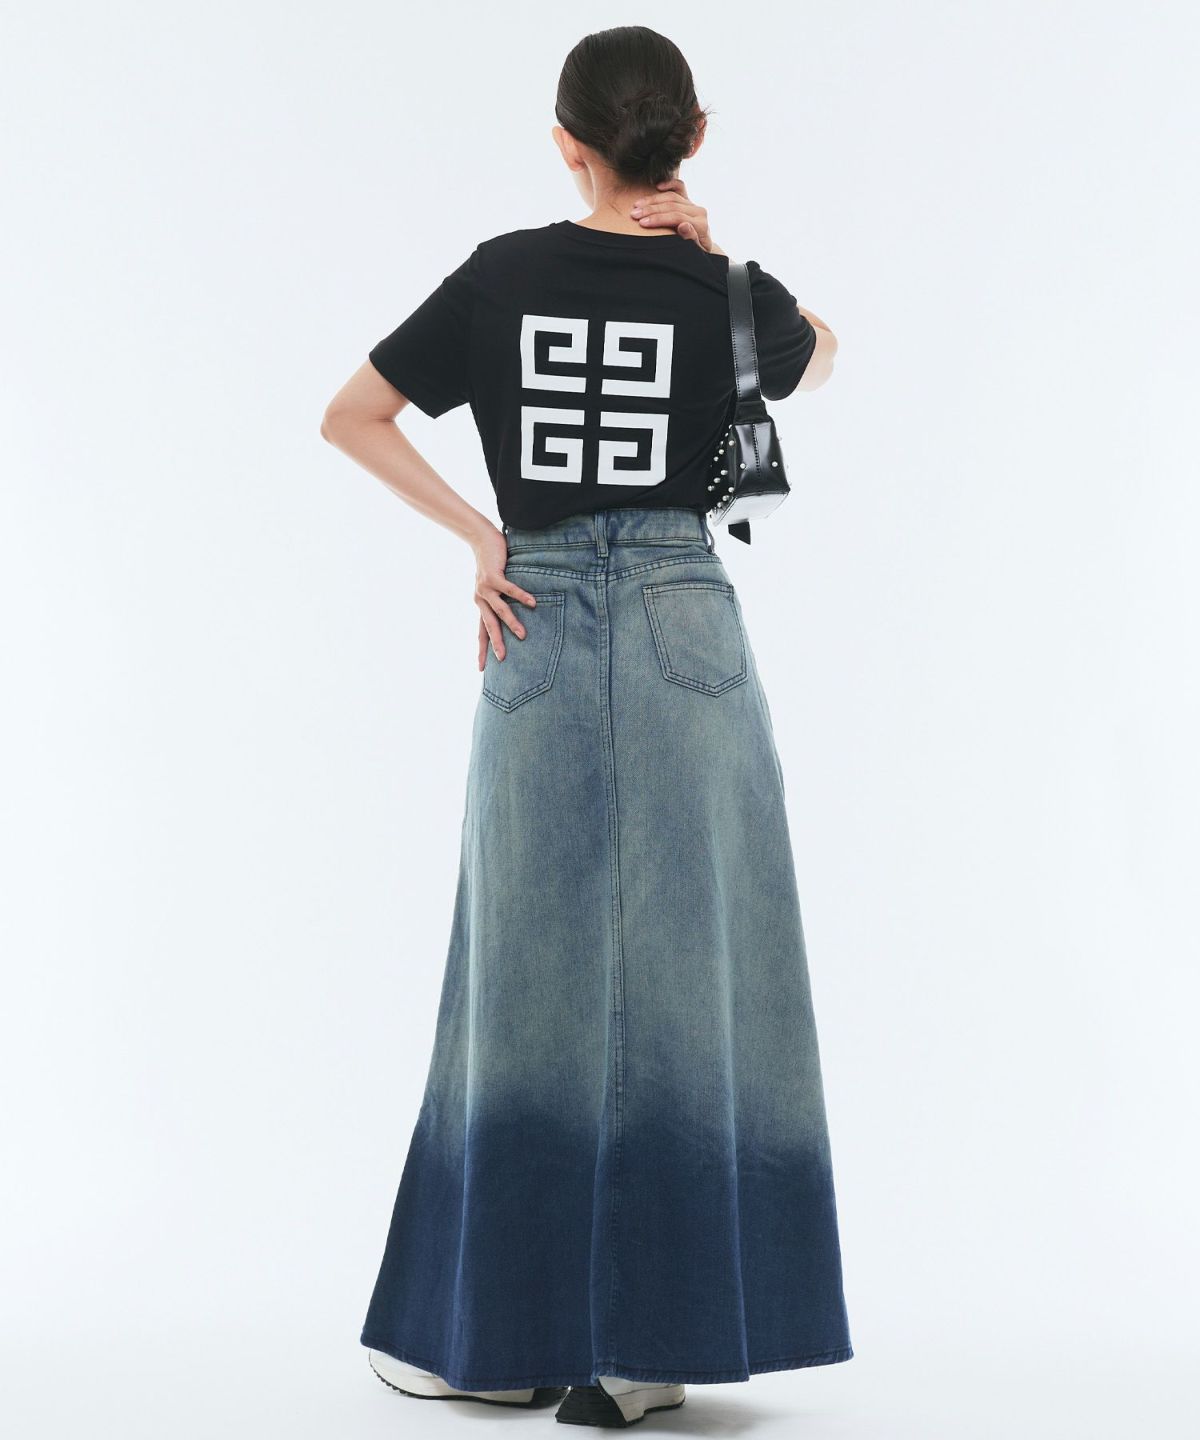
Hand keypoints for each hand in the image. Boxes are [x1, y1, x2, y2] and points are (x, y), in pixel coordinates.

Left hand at [472, 521, 536, 669]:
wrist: (481, 541)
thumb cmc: (491, 564)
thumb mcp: (494, 586)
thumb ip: (500, 600)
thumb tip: (514, 615)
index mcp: (481, 605)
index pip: (481, 632)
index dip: (482, 650)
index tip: (481, 668)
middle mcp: (480, 599)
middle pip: (489, 627)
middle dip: (496, 644)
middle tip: (502, 659)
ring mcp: (485, 588)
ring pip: (500, 610)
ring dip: (512, 623)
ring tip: (523, 636)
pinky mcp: (493, 576)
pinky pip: (509, 590)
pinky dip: (522, 596)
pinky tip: (533, 603)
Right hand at [630, 178, 715, 250]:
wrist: (702, 249)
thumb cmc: (695, 253)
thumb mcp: (694, 252)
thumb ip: (691, 238)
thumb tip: (684, 225)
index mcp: (701, 225)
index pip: (676, 217)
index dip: (658, 219)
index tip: (642, 223)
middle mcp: (698, 212)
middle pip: (672, 205)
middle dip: (651, 209)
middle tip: (634, 214)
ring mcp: (693, 205)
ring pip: (672, 196)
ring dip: (652, 200)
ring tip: (637, 205)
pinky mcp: (689, 201)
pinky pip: (680, 188)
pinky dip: (670, 184)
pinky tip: (657, 186)